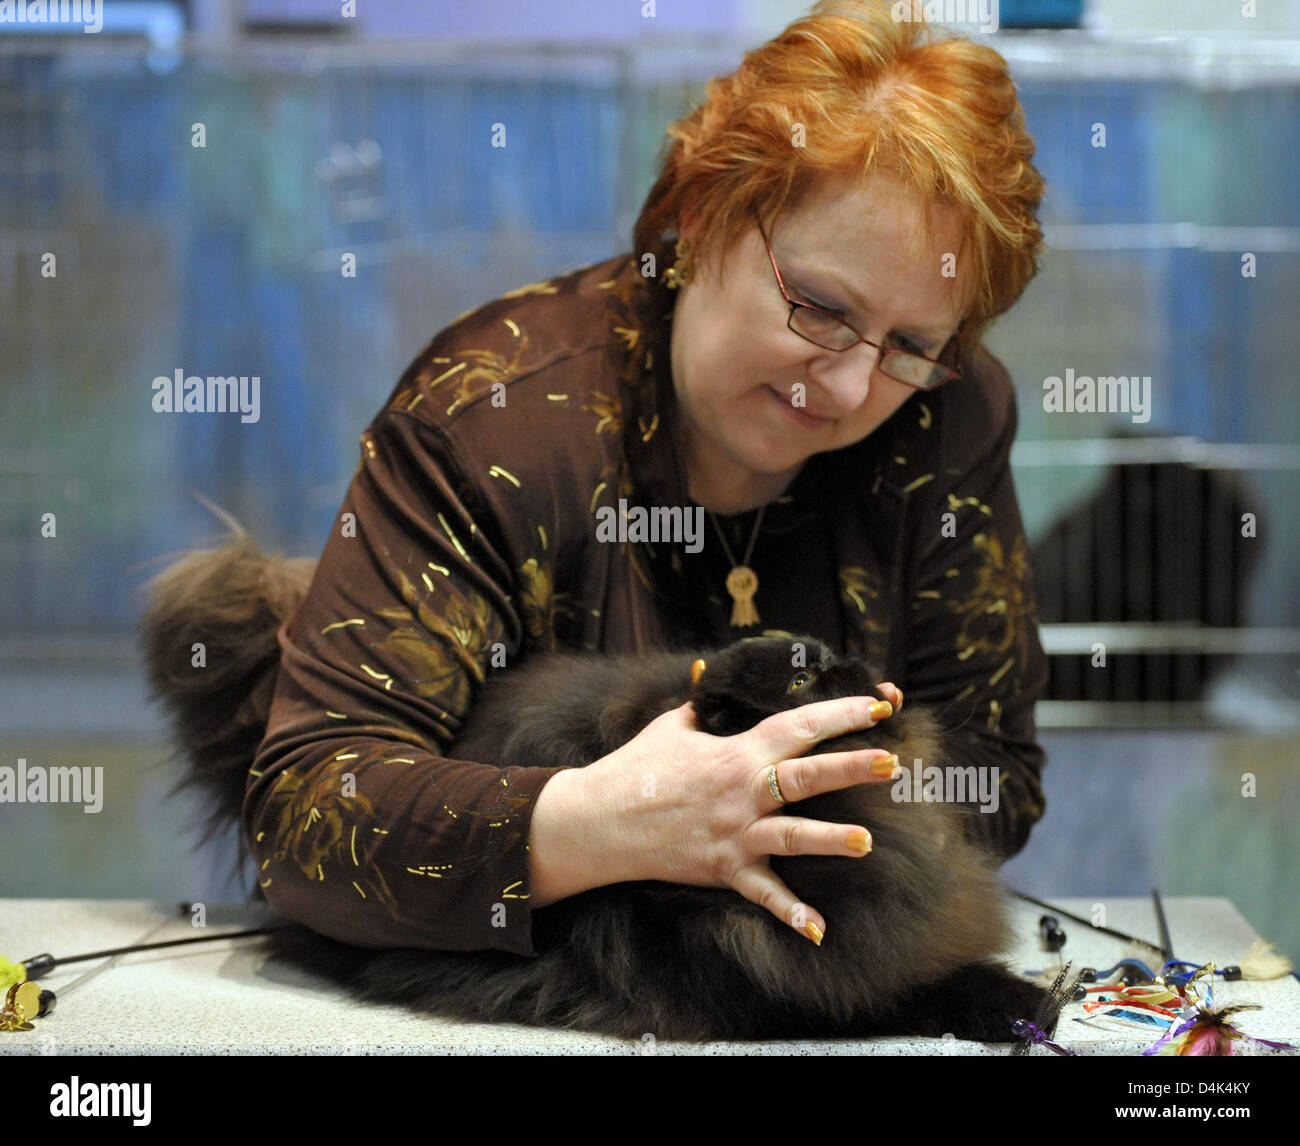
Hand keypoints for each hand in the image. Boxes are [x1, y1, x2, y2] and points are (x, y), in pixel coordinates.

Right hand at [531, 693, 902, 942]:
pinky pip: (762, 893)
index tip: (878, 703)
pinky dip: (790, 914)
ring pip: (792, 835)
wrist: (599, 820)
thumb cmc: (636, 768)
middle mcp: (743, 791)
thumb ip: (699, 700)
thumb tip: (707, 669)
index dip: (839, 713)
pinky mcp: (724, 869)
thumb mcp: (670, 726)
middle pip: (806, 777)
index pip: (797, 726)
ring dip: (830, 839)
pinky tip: (819, 931)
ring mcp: (736, 833)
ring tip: (868, 842)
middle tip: (892, 763)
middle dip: (851, 768)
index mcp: (737, 752)